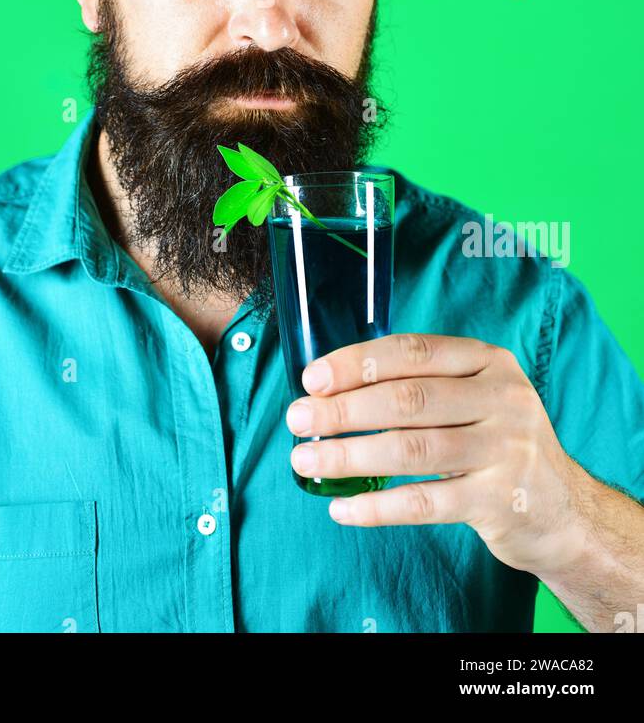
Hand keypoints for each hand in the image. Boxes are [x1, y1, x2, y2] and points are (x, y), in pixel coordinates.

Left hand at [286, 332, 587, 575]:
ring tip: (306, 461)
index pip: (412, 352)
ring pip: (410, 449)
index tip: (311, 379)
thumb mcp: (477, 397)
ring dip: (349, 456)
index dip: (356, 363)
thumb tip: (332, 389)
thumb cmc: (497, 443)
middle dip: (343, 409)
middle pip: (406, 399)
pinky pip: (425, 503)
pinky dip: (377, 507)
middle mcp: (502, 399)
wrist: (565, 510)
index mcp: (489, 361)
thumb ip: (422, 384)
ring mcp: (506, 451)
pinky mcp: (500, 501)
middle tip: (297, 420)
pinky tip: (342, 509)